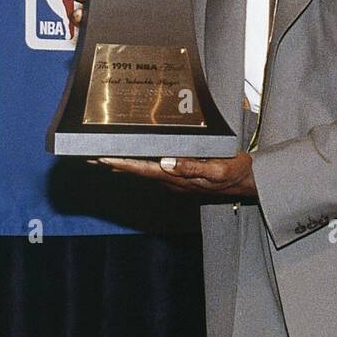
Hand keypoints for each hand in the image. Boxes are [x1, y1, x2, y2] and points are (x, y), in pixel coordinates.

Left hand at [89, 151, 257, 198]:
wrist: (247, 181)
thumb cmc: (234, 172)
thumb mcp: (218, 169)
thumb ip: (192, 168)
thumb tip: (167, 162)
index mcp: (178, 177)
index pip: (144, 169)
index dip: (122, 163)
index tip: (102, 158)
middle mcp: (171, 180)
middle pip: (136, 171)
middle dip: (113, 163)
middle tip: (89, 155)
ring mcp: (174, 179)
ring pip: (141, 170)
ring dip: (121, 164)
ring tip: (100, 157)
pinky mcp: (178, 175)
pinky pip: (151, 169)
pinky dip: (135, 164)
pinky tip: (127, 160)